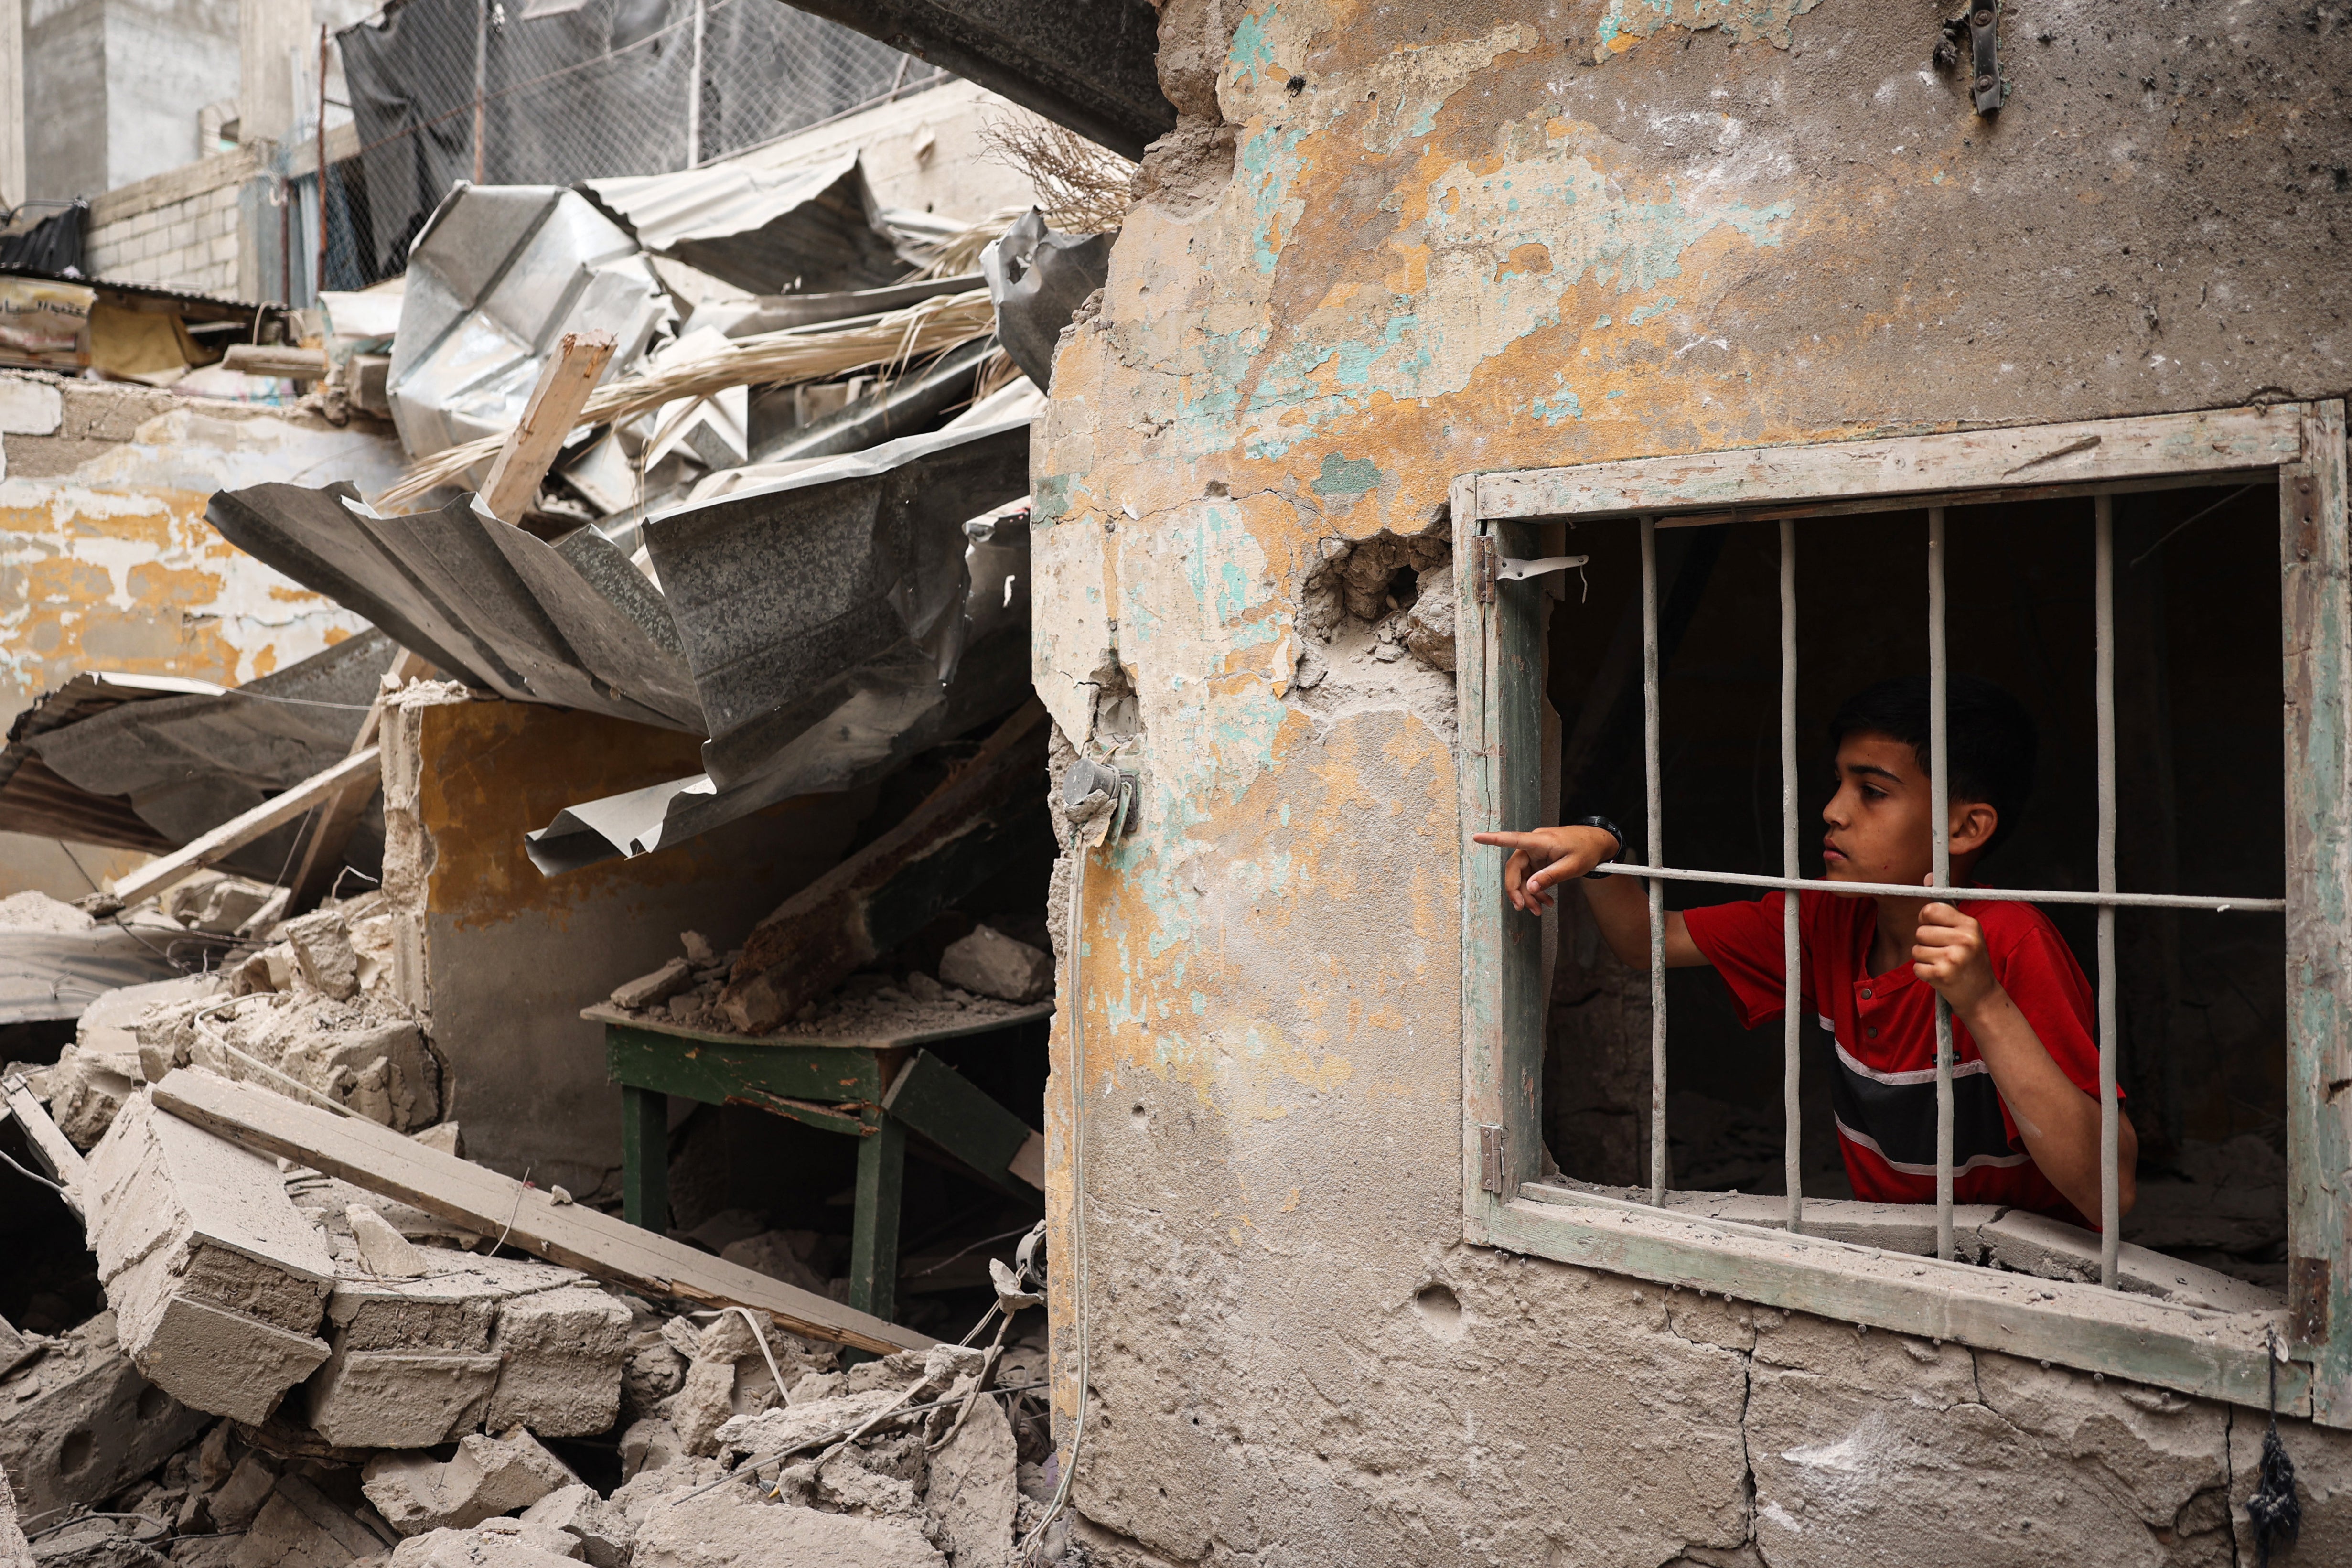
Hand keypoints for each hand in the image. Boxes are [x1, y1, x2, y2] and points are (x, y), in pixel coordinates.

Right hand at [1470, 825, 1620, 912]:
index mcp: (1540, 841)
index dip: (1493, 839)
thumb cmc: (1587, 850)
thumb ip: (1550, 877)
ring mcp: (1536, 853)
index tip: (1476, 837)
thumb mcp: (1572, 866)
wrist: (1599, 844)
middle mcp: (1534, 846)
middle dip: (1516, 890)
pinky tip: (1545, 902)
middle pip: (1515, 868)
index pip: (1513, 839)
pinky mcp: (1540, 860)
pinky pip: (1531, 877)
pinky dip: (1536, 891)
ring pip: (1522, 876)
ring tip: (1539, 910)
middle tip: (1523, 908)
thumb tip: (1530, 888)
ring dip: (1528, 895)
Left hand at [1911, 901, 1998, 1013]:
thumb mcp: (1966, 932)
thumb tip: (1927, 877)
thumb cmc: (1970, 962)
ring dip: (1924, 959)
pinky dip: (1924, 973)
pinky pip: (1916, 967)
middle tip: (1942, 952)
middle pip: (1920, 932)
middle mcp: (1964, 939)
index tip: (1933, 927)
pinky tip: (1940, 976)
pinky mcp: (1943, 975)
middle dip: (1925, 943)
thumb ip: (1946, 909)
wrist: (1982, 997)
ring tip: (1943, 964)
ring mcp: (1954, 958)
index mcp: (1970, 925)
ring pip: (1916, 950)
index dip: (1925, 918)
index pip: (1931, 909)